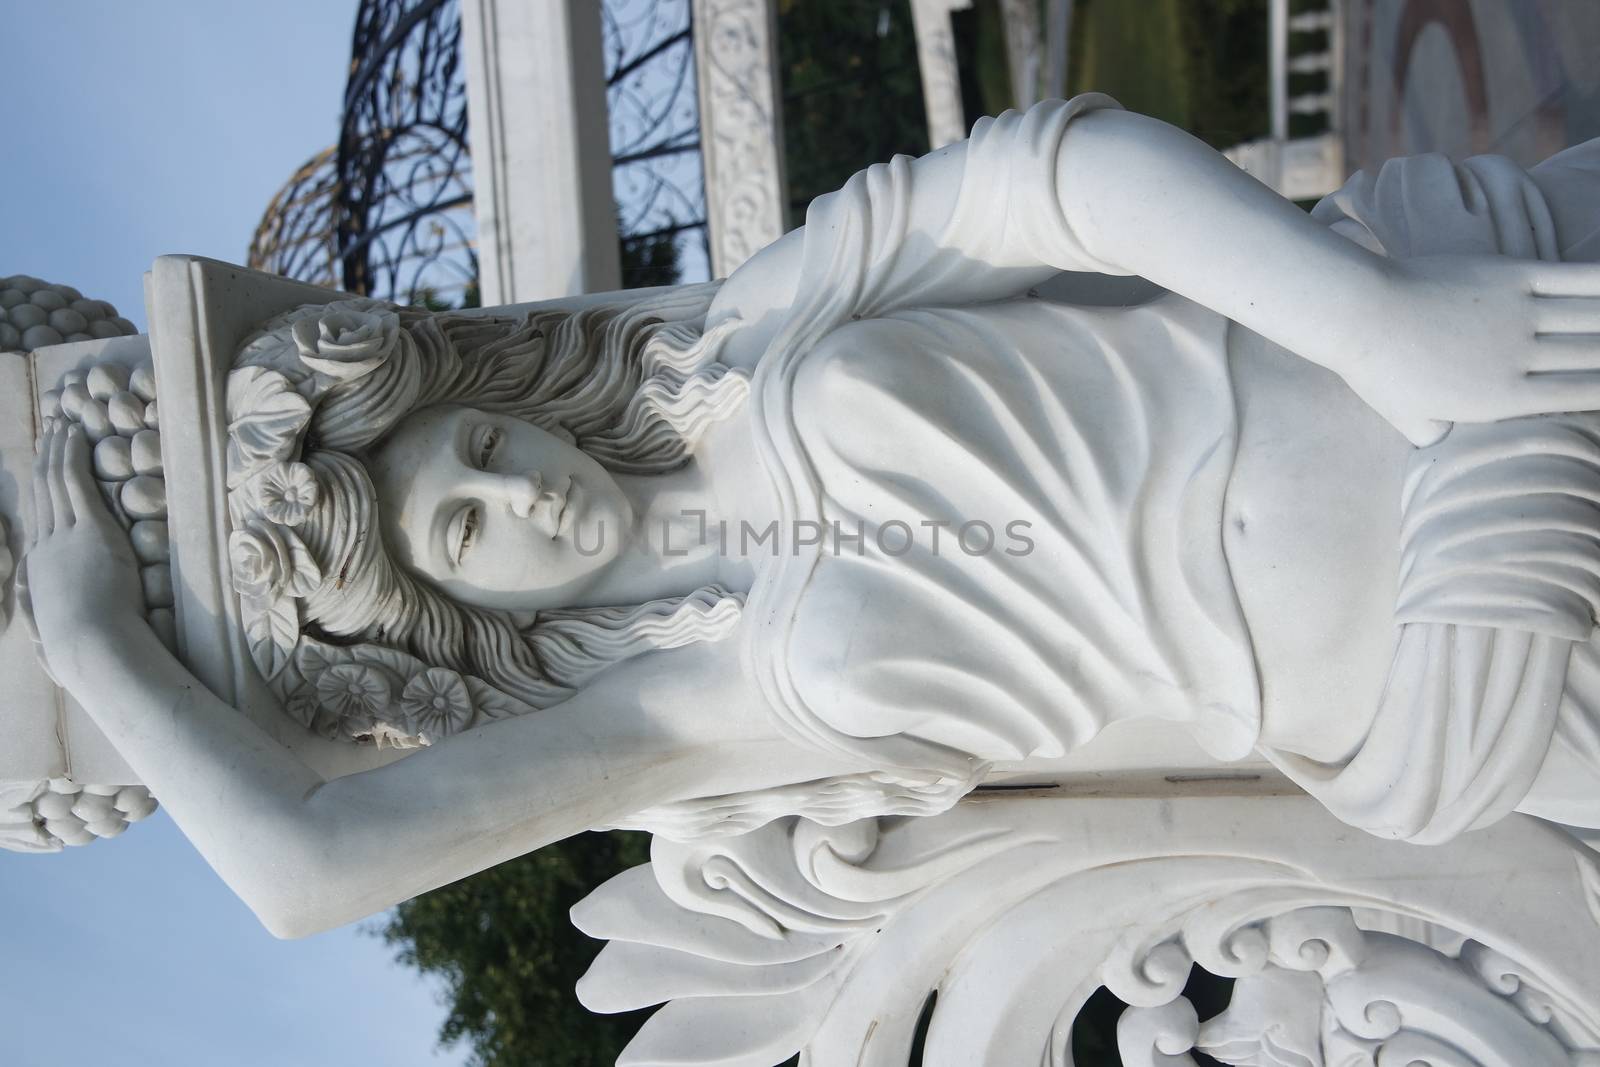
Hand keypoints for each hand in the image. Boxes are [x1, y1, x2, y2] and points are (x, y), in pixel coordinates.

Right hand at [26, 419, 145, 685]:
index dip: (39, 488)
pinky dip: (74, 458)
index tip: (41, 467)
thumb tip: (48, 637)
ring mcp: (65, 536)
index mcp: (38, 567)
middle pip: (42, 491)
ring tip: (64, 424)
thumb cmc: (82, 649)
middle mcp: (45, 545)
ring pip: (56, 482)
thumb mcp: (58, 634)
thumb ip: (53, 624)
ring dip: (59, 450)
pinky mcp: (90, 531)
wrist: (91, 645)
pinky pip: (77, 484)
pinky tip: (76, 437)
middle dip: (46, 458)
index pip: (38, 517)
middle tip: (50, 431)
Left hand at [1342, 255, 1599, 445]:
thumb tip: (1446, 441)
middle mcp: (1522, 361)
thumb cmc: (1378, 371)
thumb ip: (1437, 435)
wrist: (1360, 313)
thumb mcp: (1409, 421)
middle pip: (1598, 359)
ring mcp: (1520, 316)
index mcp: (1502, 401)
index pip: (1579, 398)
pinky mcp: (1512, 277)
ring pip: (1596, 319)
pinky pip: (1576, 281)